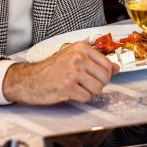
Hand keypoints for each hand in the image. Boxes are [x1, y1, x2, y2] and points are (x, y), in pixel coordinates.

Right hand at [2, 42, 119, 104]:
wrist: (30, 79)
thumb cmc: (51, 69)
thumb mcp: (74, 58)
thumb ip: (96, 61)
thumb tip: (117, 68)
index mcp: (81, 48)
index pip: (108, 64)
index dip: (104, 75)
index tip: (95, 76)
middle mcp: (78, 57)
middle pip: (105, 78)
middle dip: (98, 85)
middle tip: (85, 84)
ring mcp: (72, 72)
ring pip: (98, 89)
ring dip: (89, 92)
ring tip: (77, 88)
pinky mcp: (67, 86)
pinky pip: (87, 97)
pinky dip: (81, 98)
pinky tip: (70, 92)